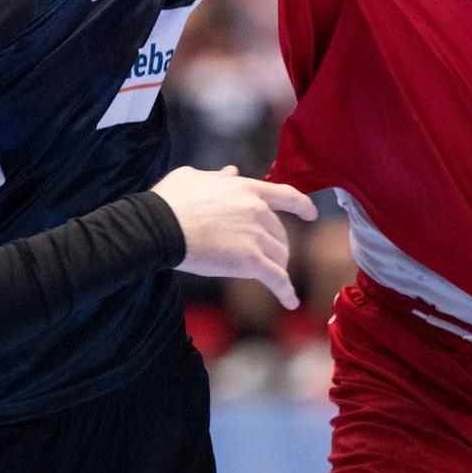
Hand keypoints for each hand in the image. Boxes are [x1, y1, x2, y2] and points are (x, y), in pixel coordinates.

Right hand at [151, 164, 318, 307]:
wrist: (161, 226)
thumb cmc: (171, 201)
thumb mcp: (193, 177)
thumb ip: (217, 176)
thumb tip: (231, 171)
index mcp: (246, 188)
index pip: (285, 195)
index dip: (302, 205)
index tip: (311, 213)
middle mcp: (257, 209)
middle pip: (280, 231)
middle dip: (278, 245)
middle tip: (271, 257)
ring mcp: (255, 235)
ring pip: (280, 255)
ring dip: (278, 267)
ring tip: (273, 278)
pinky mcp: (250, 261)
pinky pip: (277, 278)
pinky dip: (286, 291)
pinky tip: (290, 301)